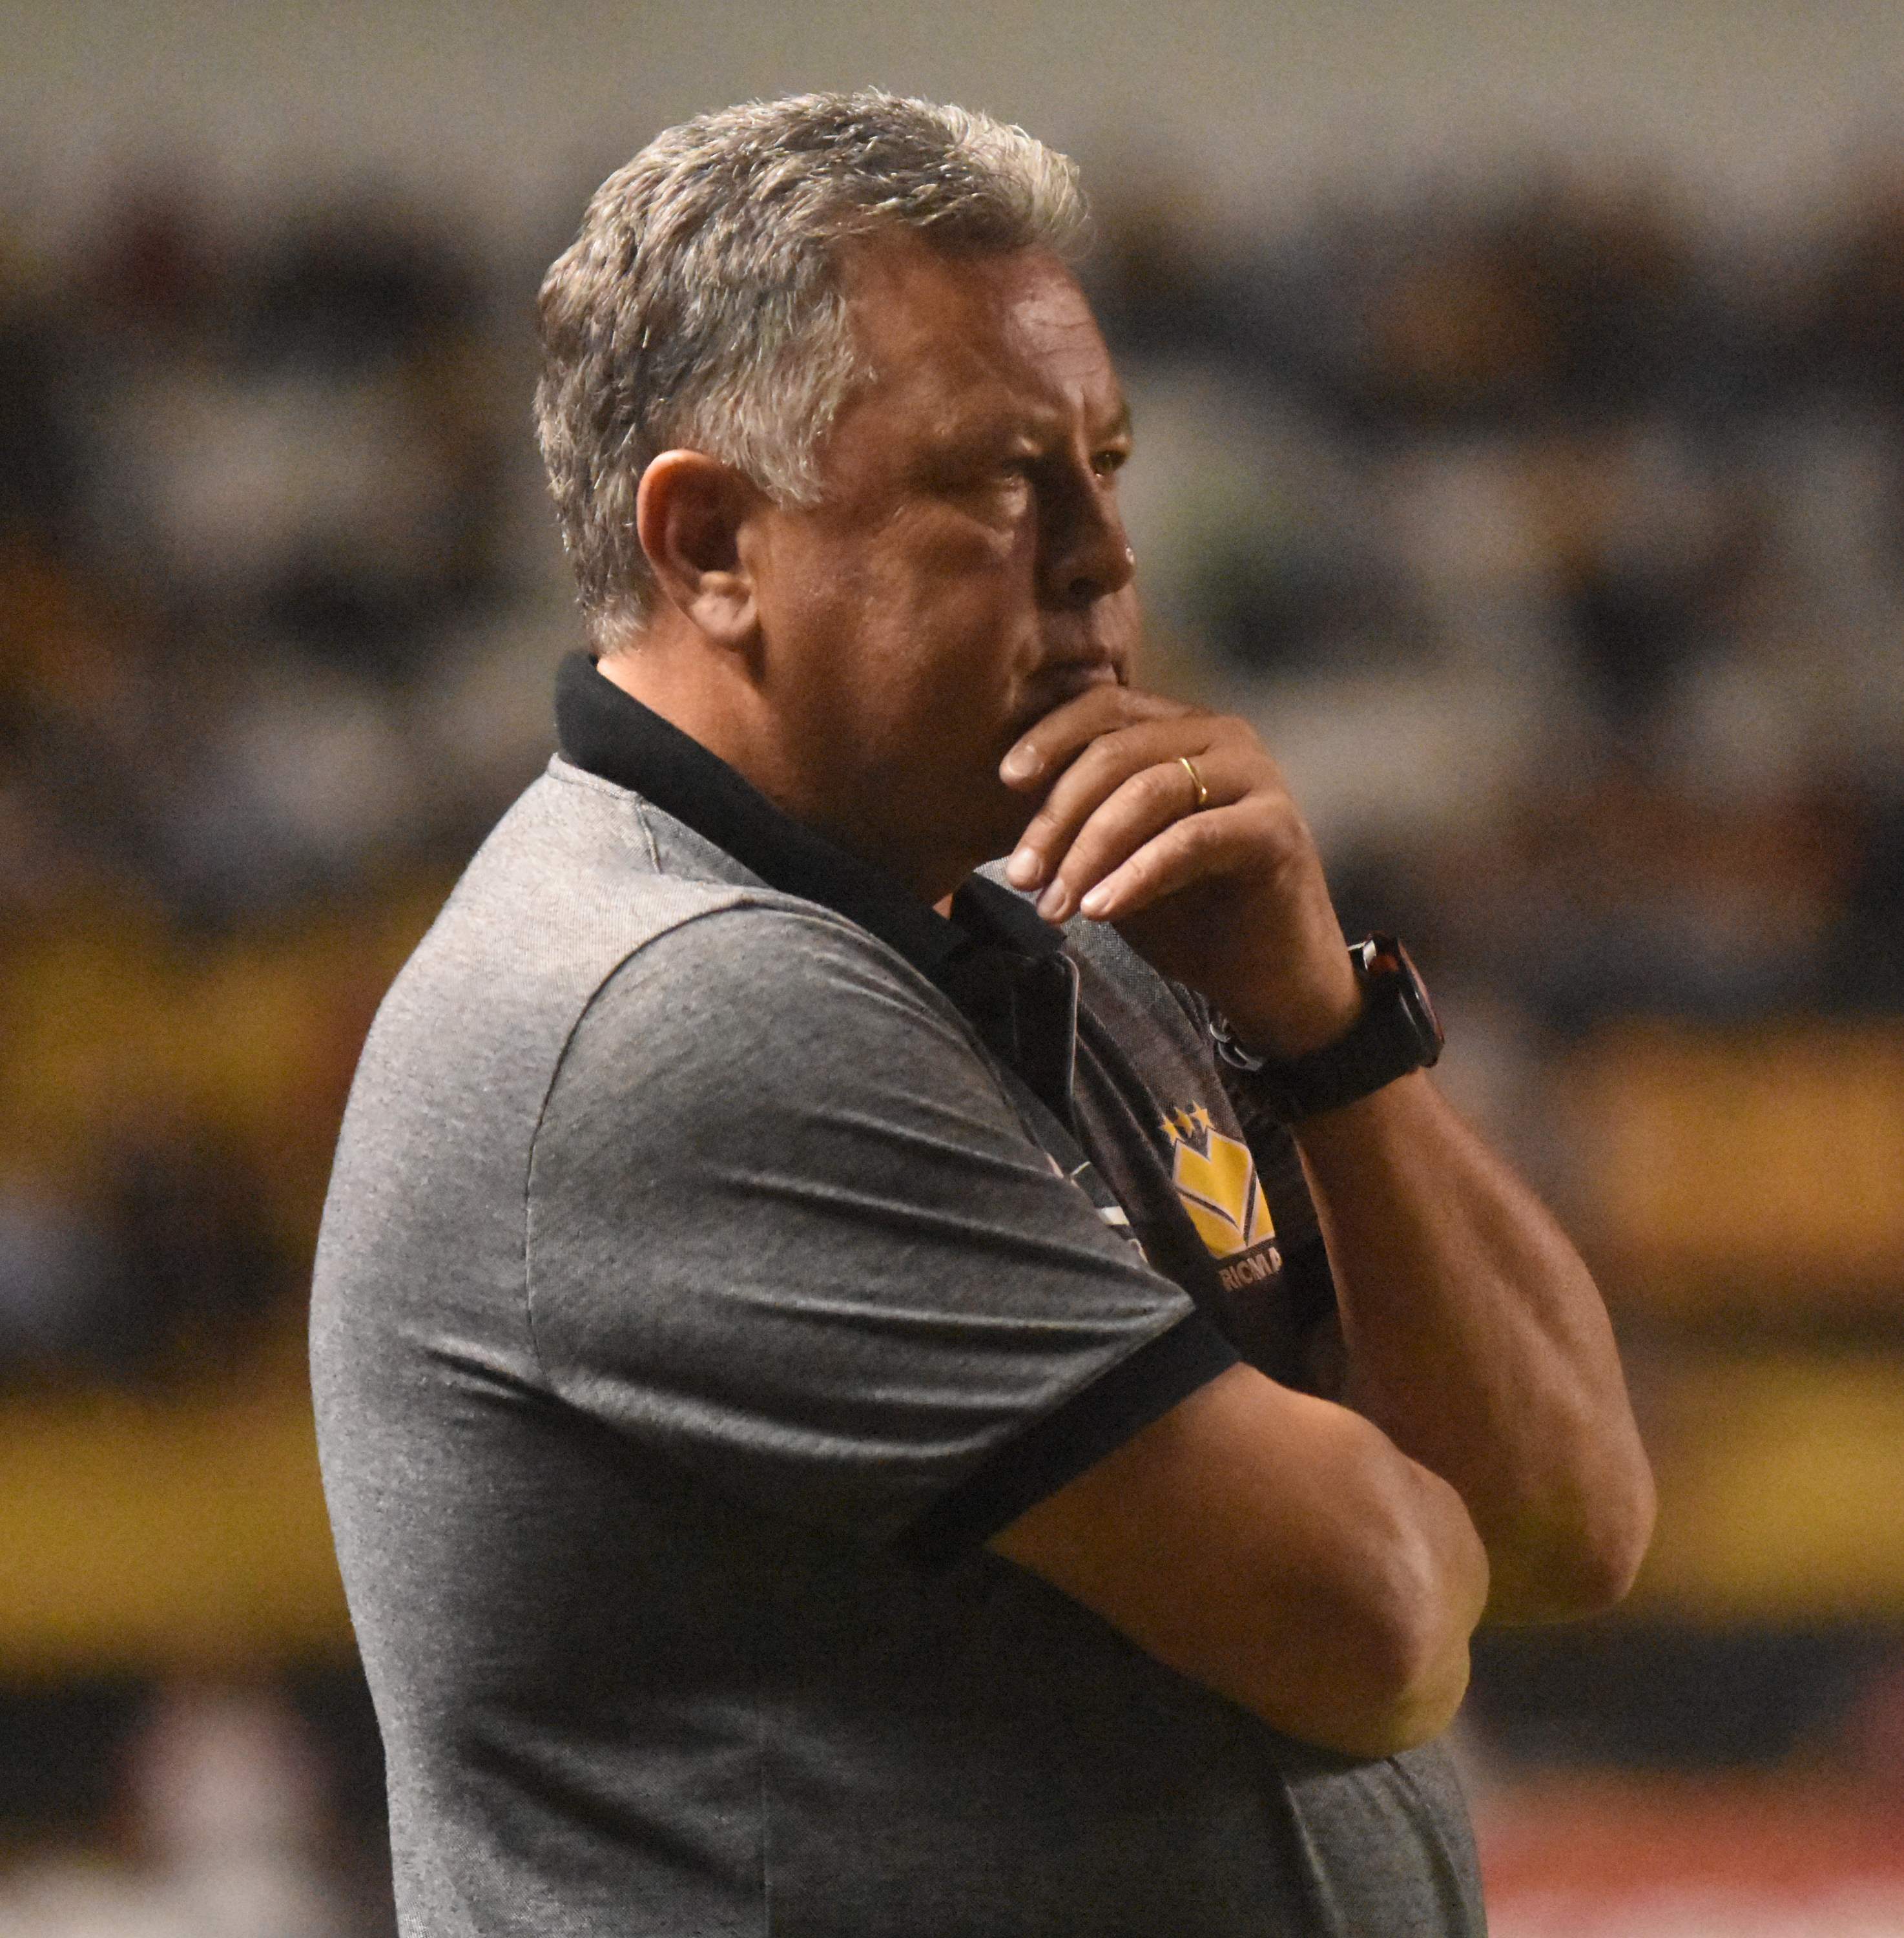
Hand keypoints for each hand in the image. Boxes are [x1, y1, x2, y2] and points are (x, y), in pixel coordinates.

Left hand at [999, 686, 1360, 1058]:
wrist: (1268, 976)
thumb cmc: (1187, 913)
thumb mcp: (1115, 858)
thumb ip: (1078, 822)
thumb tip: (1003, 805)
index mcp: (1181, 729)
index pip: (1104, 707)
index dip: (1050, 737)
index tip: (1004, 782)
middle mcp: (1223, 736)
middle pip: (1117, 752)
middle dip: (1058, 816)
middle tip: (1020, 876)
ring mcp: (1256, 776)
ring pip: (1149, 791)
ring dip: (1089, 851)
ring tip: (1054, 906)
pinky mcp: (1276, 827)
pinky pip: (1190, 839)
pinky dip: (1136, 875)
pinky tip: (1100, 910)